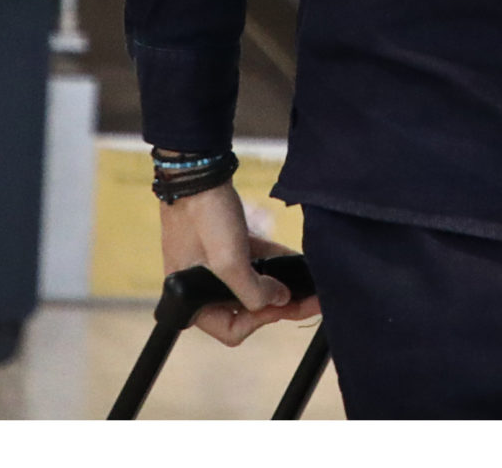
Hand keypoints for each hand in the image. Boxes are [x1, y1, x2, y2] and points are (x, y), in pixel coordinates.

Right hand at [160, 182, 319, 346]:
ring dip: (280, 284)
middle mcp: (201, 287)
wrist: (198, 172)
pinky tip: (296, 262)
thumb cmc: (204, 217)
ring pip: (253, 285)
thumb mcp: (229, 262)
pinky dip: (273, 264)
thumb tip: (281, 300)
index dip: (260, 321)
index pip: (230, 330)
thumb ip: (254, 292)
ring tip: (309, 284)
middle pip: (246, 309)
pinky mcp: (225, 246)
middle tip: (309, 300)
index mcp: (191, 299)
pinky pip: (254, 263)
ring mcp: (214, 266)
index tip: (279, 303)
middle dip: (278, 304)